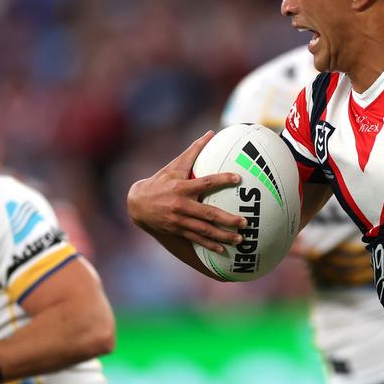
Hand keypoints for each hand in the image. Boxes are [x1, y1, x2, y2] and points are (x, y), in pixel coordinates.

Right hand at [127, 131, 246, 252]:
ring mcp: (179, 220)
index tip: (238, 178)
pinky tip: (223, 249)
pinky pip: (196, 239)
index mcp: (182, 187)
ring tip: (240, 239)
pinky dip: (209, 245)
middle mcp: (181, 205)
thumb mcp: (174, 165)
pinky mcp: (177, 230)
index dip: (222, 179)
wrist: (137, 204)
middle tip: (245, 222)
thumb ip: (193, 151)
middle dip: (228, 219)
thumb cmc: (160, 181)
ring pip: (204, 230)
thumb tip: (210, 133)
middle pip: (208, 214)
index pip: (206, 182)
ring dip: (223, 236)